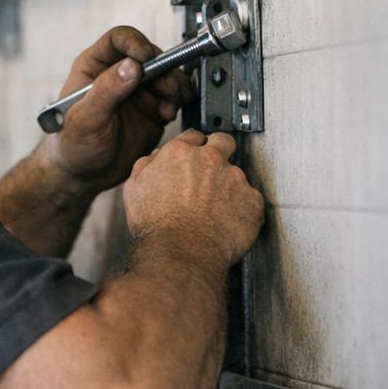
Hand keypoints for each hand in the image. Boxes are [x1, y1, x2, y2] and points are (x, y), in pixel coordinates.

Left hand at [43, 26, 192, 188]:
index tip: (146, 60)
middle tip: (166, 89)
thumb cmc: (71, 145)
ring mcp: (137, 91)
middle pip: (150, 55)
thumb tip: (131, 66)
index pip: (119, 39)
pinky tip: (168, 115)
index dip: (136, 44)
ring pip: (166, 73)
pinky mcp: (152, 108)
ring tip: (168, 106)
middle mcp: (117, 74)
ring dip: (173, 85)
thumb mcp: (85, 119)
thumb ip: (106, 91)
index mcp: (94, 67)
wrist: (84, 175)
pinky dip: (177, 101)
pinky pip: (174, 95)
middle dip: (162, 69)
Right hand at [123, 130, 265, 268]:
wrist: (181, 252)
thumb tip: (156, 156)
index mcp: (180, 152)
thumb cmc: (156, 225)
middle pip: (223, 141)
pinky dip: (242, 209)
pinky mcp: (253, 201)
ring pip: (236, 175)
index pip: (193, 136)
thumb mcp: (134, 188)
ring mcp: (235, 179)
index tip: (194, 157)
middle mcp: (211, 159)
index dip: (193, 147)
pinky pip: (251, 200)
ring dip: (228, 186)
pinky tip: (227, 221)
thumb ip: (147, 164)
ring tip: (215, 209)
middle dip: (220, 150)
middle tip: (212, 170)